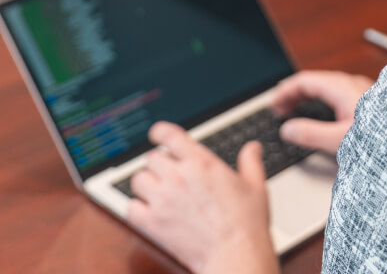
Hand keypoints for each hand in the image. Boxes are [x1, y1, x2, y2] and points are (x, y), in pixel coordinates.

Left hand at [127, 122, 277, 273]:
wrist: (235, 255)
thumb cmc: (246, 224)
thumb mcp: (255, 186)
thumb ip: (251, 162)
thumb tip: (252, 148)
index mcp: (201, 162)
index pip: (168, 135)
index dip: (160, 132)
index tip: (157, 135)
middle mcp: (178, 176)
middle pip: (151, 158)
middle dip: (159, 164)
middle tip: (168, 174)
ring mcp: (163, 199)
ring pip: (138, 179)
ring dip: (146, 183)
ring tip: (157, 191)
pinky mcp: (152, 223)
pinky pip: (131, 208)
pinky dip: (137, 208)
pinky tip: (150, 211)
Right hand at [270, 70, 374, 154]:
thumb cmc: (385, 139)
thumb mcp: (341, 140)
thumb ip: (312, 134)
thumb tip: (289, 129)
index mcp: (342, 88)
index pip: (305, 81)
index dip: (285, 91)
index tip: (273, 106)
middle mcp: (351, 85)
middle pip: (314, 82)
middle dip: (294, 94)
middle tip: (279, 111)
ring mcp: (360, 92)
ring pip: (326, 88)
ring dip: (307, 99)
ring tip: (294, 113)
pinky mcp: (367, 103)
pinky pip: (336, 96)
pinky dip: (320, 103)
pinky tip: (320, 117)